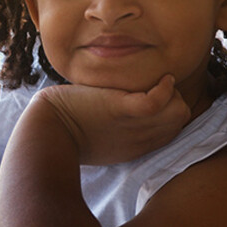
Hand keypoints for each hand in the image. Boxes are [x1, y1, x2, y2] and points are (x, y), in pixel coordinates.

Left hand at [35, 75, 190, 165]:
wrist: (45, 134)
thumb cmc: (65, 132)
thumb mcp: (100, 141)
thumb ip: (116, 131)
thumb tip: (120, 113)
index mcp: (134, 147)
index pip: (172, 131)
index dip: (170, 112)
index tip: (158, 99)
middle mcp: (138, 139)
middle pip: (180, 120)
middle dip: (175, 99)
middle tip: (155, 87)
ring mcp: (131, 125)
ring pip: (178, 111)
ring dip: (172, 92)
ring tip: (156, 81)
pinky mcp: (119, 109)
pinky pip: (157, 101)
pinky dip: (164, 88)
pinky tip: (158, 79)